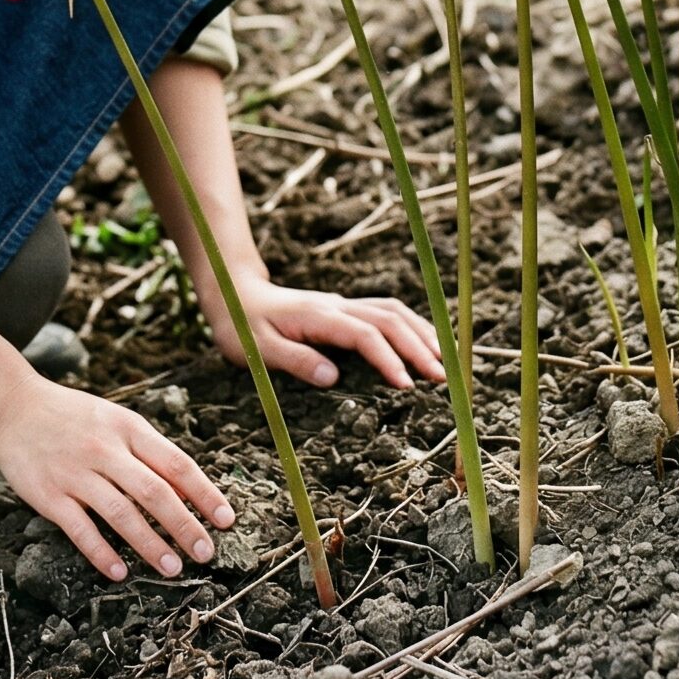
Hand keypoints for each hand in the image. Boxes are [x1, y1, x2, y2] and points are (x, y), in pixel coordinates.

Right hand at [0, 370, 235, 583]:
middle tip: (206, 553)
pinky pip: (80, 529)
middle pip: (154, 492)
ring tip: (174, 568)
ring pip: (121, 513)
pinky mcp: (50, 495)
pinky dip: (102, 553)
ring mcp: (77, 473)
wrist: (13, 406)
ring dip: (151, 544)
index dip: (205, 494)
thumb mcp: (116, 419)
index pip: (176, 463)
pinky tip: (120, 572)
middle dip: (185, 525)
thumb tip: (187, 489)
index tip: (227, 520)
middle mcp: (106, 449)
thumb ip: (148, 451)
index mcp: (129, 428)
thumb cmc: (72, 416)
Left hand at [204, 272, 446, 390]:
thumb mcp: (255, 348)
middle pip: (390, 319)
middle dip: (419, 347)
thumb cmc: (241, 326)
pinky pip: (387, 312)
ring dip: (421, 333)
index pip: (365, 334)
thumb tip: (331, 377)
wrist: (234, 293)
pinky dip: (412, 326)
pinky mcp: (345, 310)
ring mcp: (343, 305)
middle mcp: (337, 306)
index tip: (407, 386)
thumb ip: (292, 360)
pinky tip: (424, 344)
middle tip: (442, 379)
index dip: (389, 359)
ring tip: (444, 362)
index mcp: (318, 316)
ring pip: (393, 311)